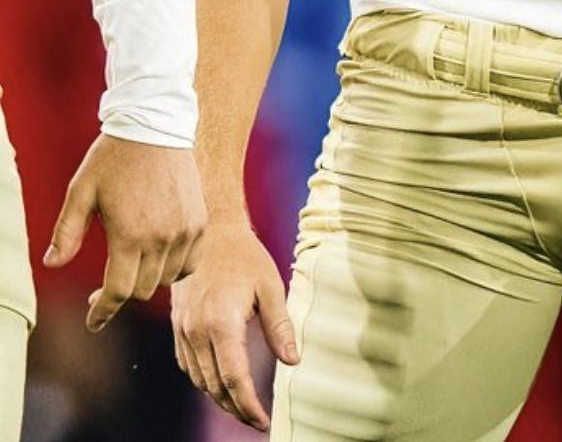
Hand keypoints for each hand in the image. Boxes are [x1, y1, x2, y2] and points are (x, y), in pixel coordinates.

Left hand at [44, 134, 204, 331]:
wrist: (156, 123)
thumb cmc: (114, 157)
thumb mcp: (81, 190)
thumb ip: (66, 231)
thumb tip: (52, 264)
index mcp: (129, 233)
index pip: (118, 292)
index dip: (103, 312)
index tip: (94, 322)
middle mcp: (161, 236)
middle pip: (141, 290)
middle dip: (120, 294)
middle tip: (105, 288)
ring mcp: (185, 229)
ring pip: (167, 279)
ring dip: (148, 280)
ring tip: (134, 267)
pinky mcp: (200, 220)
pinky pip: (190, 262)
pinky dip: (176, 268)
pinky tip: (160, 257)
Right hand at [171, 220, 297, 431]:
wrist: (210, 230)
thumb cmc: (244, 255)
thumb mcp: (270, 285)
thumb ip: (279, 326)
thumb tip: (293, 361)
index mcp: (221, 322)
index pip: (234, 378)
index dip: (249, 405)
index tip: (263, 421)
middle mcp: (197, 331)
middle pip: (215, 386)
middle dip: (236, 408)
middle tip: (256, 420)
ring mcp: (183, 329)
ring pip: (199, 379)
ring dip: (219, 398)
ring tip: (242, 406)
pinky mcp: (177, 326)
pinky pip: (188, 365)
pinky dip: (204, 380)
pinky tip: (219, 383)